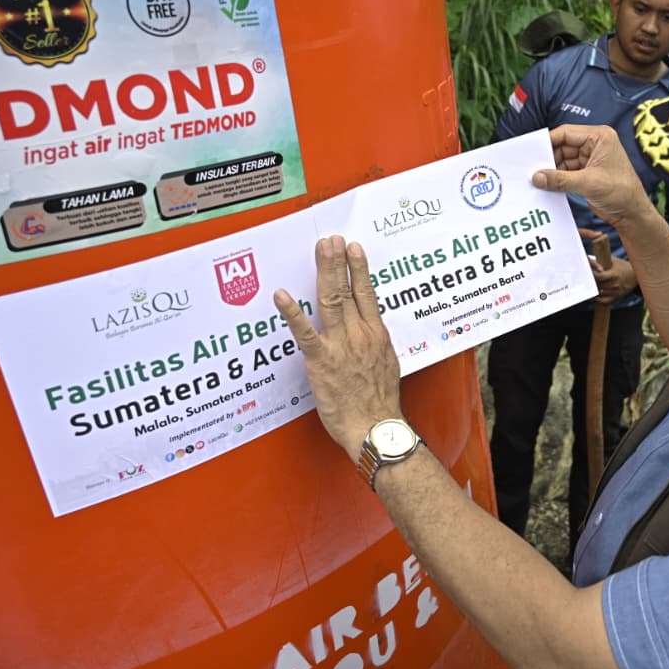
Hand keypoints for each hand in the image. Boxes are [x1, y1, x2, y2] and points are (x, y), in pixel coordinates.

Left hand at [274, 236, 402, 461]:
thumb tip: (370, 333)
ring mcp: (341, 346)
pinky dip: (292, 313)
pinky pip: (305, 333)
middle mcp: (360, 335)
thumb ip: (376, 344)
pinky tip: (281, 296)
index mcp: (376, 335)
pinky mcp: (322, 361)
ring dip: (325, 272)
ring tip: (321, 250)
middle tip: (332, 240)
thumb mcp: (387, 365)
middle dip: (339, 261)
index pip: (367, 294)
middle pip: (348, 290)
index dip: (359, 269)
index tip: (354, 249)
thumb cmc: (380, 404)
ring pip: (331, 301)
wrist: (376, 428)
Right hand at [533, 124, 653, 227]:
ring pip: (563, 159)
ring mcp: (590, 158)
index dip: (548, 141)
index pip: (567, 133)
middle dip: (549, 158)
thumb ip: (560, 179)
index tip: (531, 151)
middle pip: (562, 146)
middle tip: (532, 169)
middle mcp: (595, 144)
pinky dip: (557, 178)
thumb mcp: (588, 183)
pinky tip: (547, 185)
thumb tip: (537, 177)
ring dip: (552, 170)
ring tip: (538, 179)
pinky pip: (567, 171)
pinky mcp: (587, 172)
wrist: (632, 213)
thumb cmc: (622, 192)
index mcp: (600, 137)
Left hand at [592, 256, 637, 302]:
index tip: (589, 273)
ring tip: (590, 285)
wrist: (635, 276)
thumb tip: (589, 256)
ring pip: (600, 293)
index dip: (593, 275)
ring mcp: (616, 292)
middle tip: (587, 279)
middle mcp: (616, 284)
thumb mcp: (614, 260)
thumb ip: (603, 259)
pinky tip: (595, 294)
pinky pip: (604, 301)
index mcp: (615, 274)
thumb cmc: (622, 266)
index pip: (600, 276)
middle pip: (599, 285)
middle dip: (593, 282)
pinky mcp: (616, 297)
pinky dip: (599, 299)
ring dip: (595, 290)